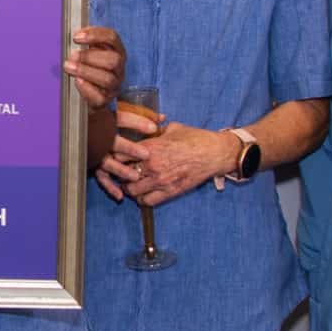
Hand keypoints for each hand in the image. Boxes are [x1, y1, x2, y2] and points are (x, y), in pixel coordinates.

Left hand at [64, 26, 125, 110]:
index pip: (112, 38)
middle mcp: (119, 68)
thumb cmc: (91, 67)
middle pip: (113, 60)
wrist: (93, 93)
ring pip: (108, 79)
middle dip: (90, 57)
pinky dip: (87, 88)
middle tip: (72, 56)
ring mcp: (115, 85)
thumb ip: (86, 43)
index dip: (95, 35)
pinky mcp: (107, 100)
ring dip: (85, 71)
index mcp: (117, 51)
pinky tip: (77, 81)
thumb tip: (76, 37)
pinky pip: (100, 97)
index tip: (75, 37)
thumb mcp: (91, 51)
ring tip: (68, 67)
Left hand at [98, 118, 238, 206]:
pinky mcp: (170, 192)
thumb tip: (144, 129)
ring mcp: (161, 181)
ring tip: (132, 184)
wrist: (215, 153)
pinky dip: (142, 199)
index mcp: (150, 147)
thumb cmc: (196, 138)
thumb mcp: (172, 129)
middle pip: (122, 175)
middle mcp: (152, 165)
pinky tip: (144, 193)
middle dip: (119, 173)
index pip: (120, 154)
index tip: (117, 156)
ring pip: (132, 191)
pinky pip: (147, 201)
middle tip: (121, 172)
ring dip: (129, 188)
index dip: (116, 156)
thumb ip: (154, 132)